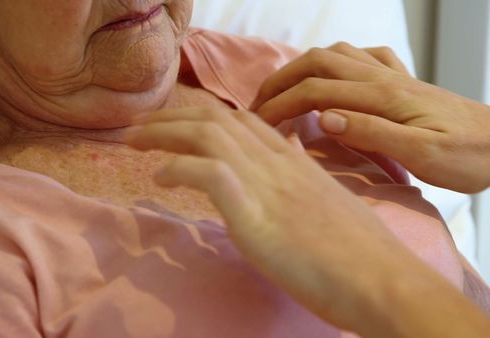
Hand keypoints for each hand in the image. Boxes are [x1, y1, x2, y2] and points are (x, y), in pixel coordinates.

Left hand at [123, 107, 425, 333]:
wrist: (381, 281)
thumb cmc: (360, 254)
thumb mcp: (328, 206)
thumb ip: (301, 188)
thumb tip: (285, 179)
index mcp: (295, 163)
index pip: (244, 120)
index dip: (205, 115)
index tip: (178, 121)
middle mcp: (279, 164)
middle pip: (217, 120)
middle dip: (172, 116)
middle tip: (139, 125)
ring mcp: (268, 186)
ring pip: (208, 136)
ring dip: (164, 133)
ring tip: (134, 141)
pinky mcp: (257, 214)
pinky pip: (210, 174)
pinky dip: (179, 168)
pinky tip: (160, 178)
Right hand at [251, 42, 489, 192]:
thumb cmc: (469, 157)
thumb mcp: (425, 154)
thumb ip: (374, 133)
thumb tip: (326, 118)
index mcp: (384, 97)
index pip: (316, 92)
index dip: (280, 105)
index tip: (255, 125)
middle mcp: (384, 78)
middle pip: (317, 64)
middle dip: (280, 82)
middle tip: (256, 107)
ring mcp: (394, 76)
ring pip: (336, 55)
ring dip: (302, 68)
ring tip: (283, 92)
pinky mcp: (403, 82)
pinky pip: (363, 58)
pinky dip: (337, 63)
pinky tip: (333, 78)